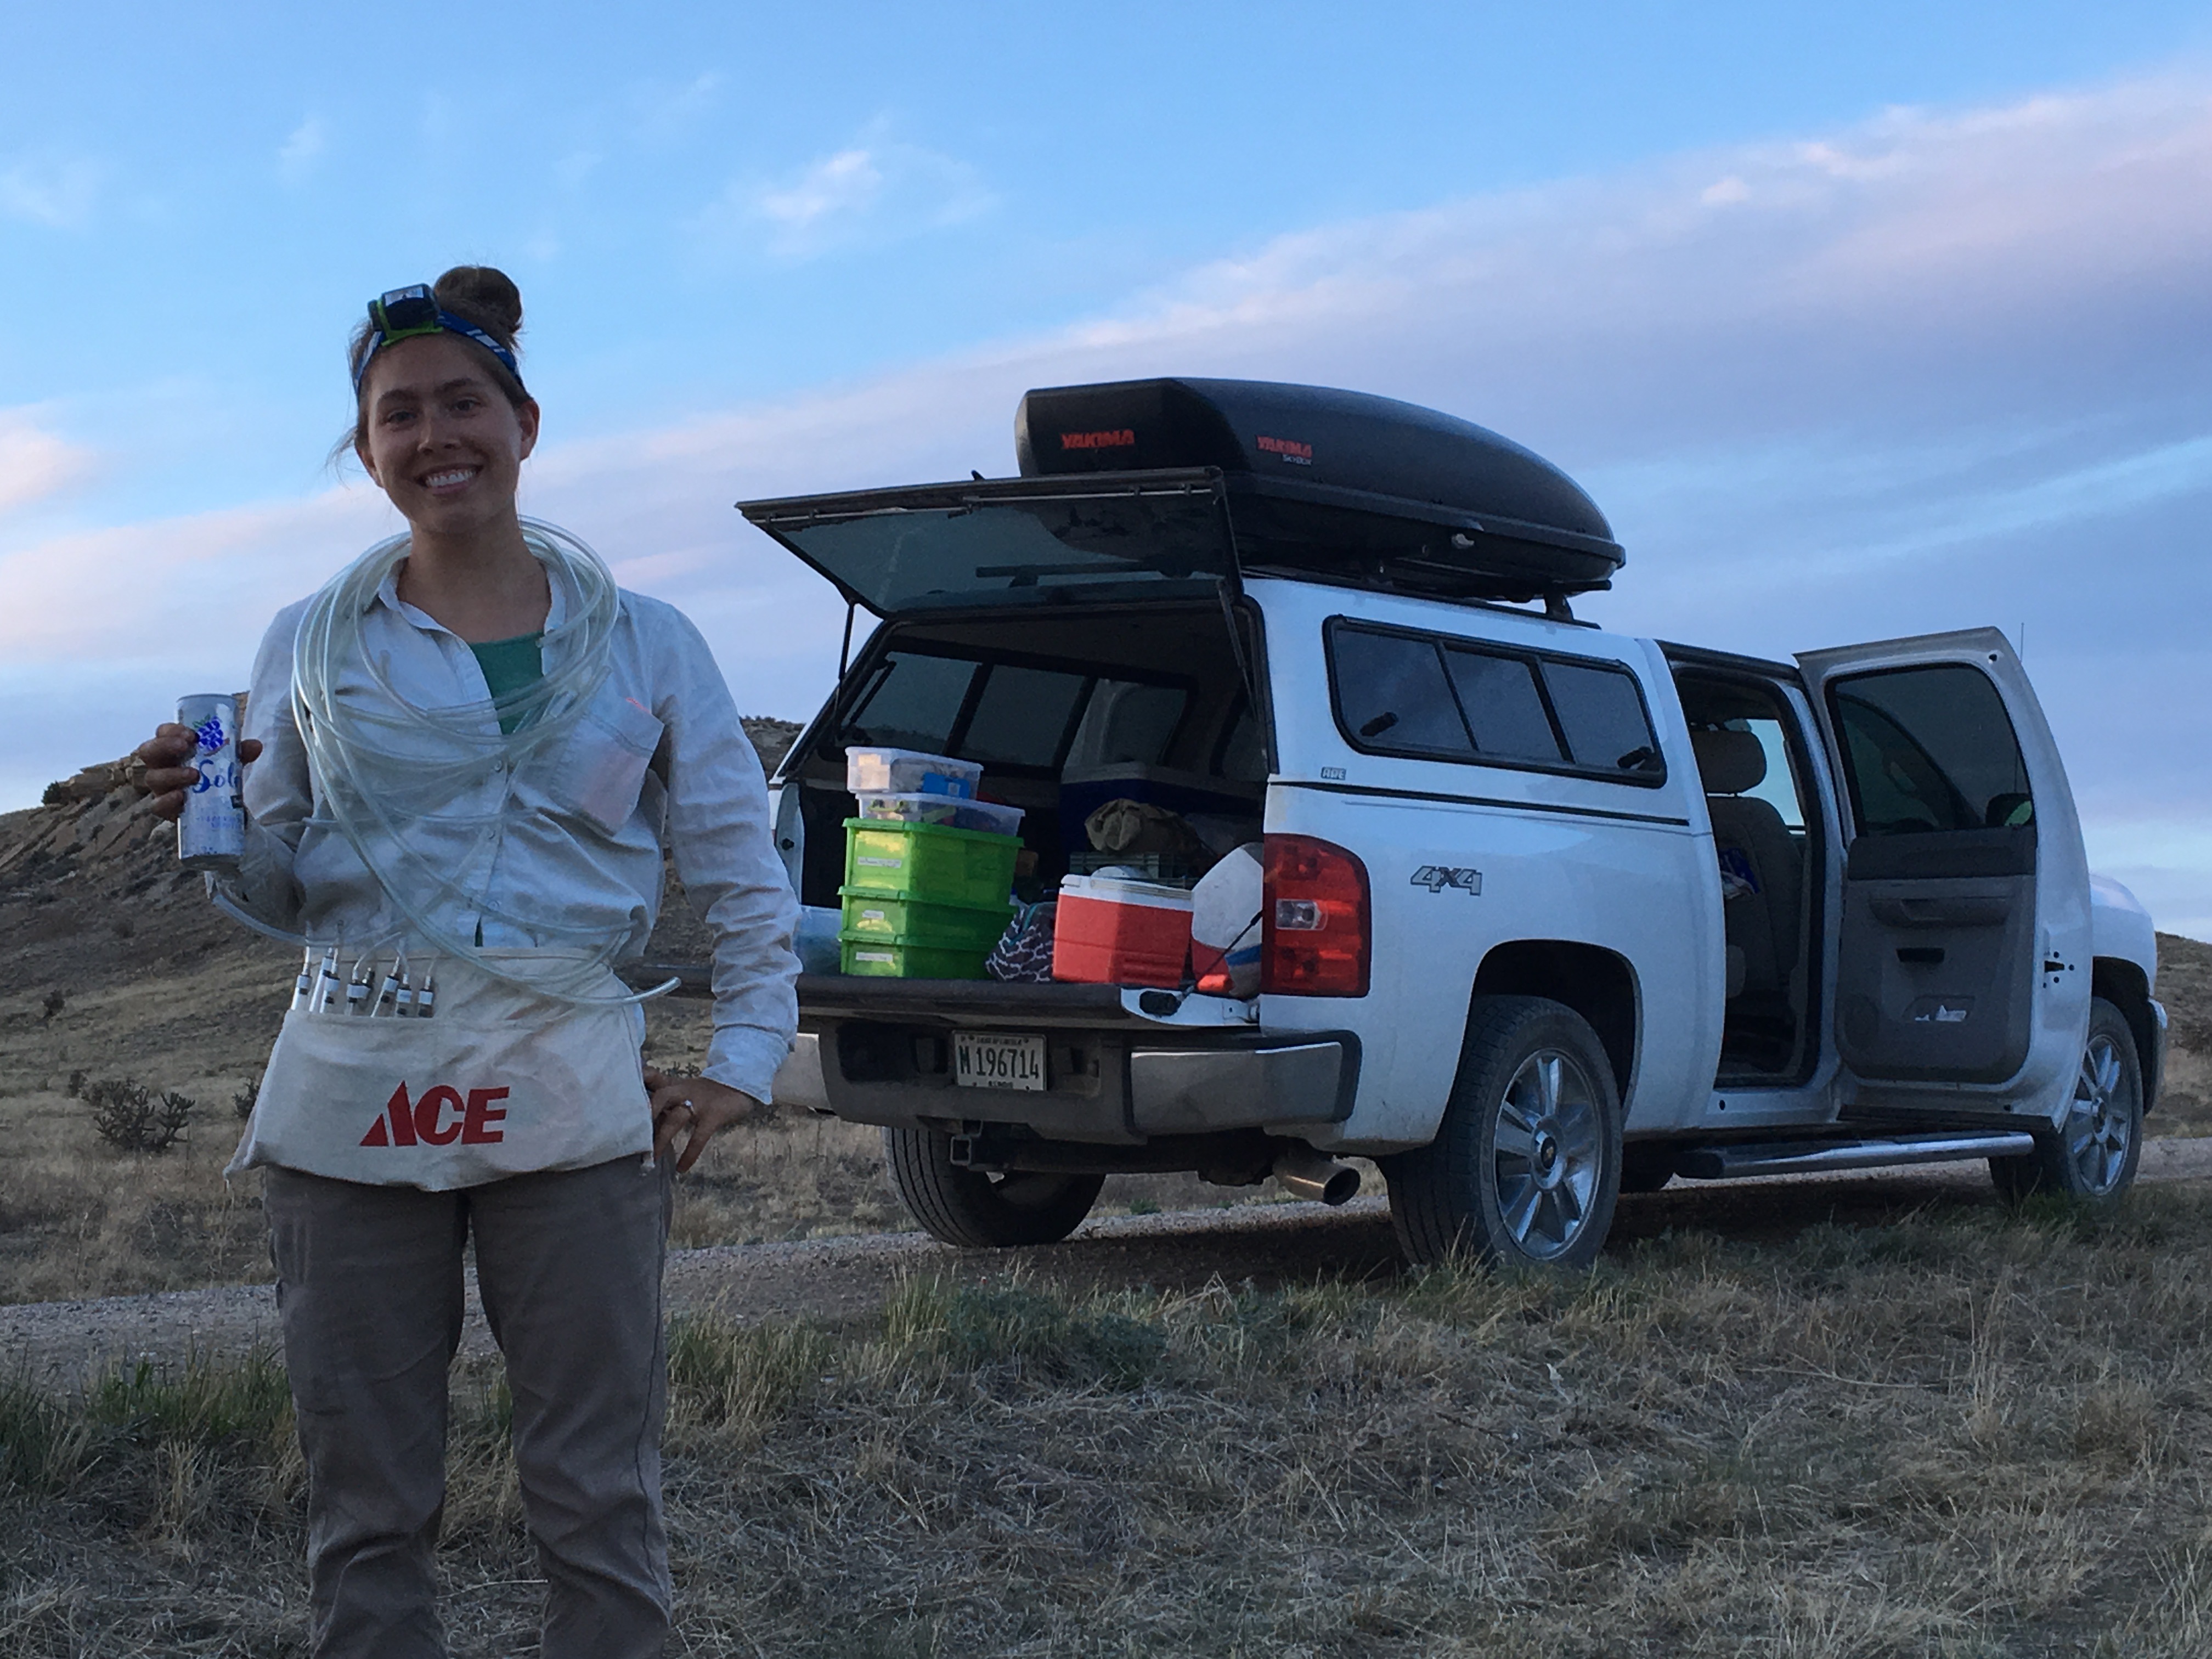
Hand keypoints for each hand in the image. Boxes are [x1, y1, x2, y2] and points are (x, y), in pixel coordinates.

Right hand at [135, 723, 262, 821]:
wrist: (222, 809)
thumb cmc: (217, 776)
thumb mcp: (230, 762)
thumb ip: (240, 753)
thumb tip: (256, 745)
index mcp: (174, 749)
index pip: (162, 733)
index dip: (171, 731)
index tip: (191, 734)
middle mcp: (162, 765)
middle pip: (149, 751)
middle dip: (164, 746)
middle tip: (185, 746)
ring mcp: (162, 787)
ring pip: (153, 778)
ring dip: (172, 774)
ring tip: (194, 775)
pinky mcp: (166, 808)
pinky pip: (157, 805)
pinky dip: (167, 800)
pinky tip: (180, 796)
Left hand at [644, 1067, 766, 1173]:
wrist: (741, 1083)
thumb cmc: (707, 1091)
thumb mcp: (684, 1087)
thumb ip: (663, 1094)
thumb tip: (641, 1109)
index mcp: (675, 1085)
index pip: (651, 1077)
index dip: (636, 1083)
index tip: (618, 1094)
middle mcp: (684, 1091)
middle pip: (661, 1098)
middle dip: (646, 1115)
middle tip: (632, 1136)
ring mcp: (699, 1103)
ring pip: (676, 1119)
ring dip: (662, 1139)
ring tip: (652, 1158)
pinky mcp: (713, 1115)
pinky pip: (699, 1136)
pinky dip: (690, 1153)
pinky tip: (681, 1168)